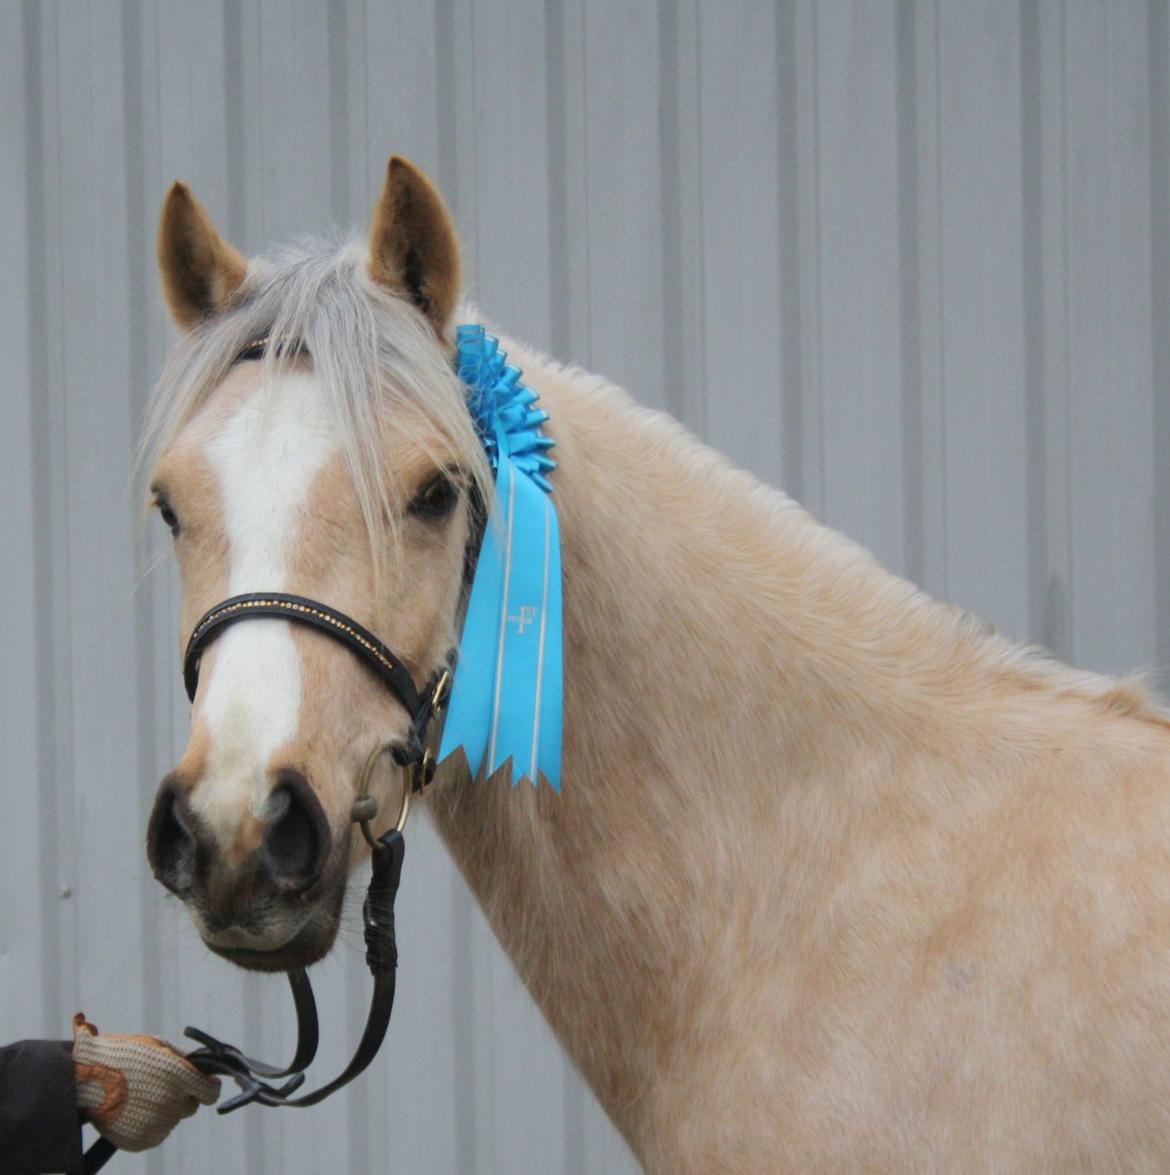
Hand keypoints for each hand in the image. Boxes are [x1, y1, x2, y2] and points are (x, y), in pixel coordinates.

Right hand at [72, 1013, 219, 1151]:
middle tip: (160, 1085)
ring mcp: (154, 1125)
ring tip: (140, 1096)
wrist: (85, 1077)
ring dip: (164, 1110)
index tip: (203, 1084)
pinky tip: (133, 1109)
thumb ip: (187, 1060)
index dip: (208, 1088)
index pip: (209, 1093)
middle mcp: (169, 1103)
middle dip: (182, 1096)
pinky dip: (149, 1124)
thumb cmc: (125, 1055)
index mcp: (178, 1077)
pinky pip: (155, 1133)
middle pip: (190, 1106)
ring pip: (172, 1120)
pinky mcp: (139, 1141)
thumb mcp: (159, 1046)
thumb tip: (210, 1072)